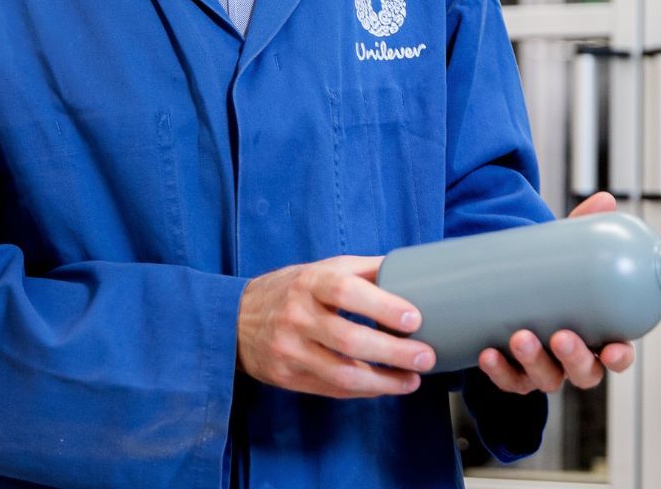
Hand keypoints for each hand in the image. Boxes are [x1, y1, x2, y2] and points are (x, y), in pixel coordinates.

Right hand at [237, 255, 435, 397]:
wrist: (235, 319)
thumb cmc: (291, 289)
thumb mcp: (322, 268)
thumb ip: (365, 270)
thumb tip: (412, 272)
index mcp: (310, 282)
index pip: (347, 293)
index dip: (383, 306)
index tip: (414, 319)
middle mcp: (297, 316)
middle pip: (348, 339)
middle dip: (393, 352)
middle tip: (425, 357)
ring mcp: (289, 350)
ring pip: (341, 373)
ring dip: (383, 381)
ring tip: (412, 380)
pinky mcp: (286, 376)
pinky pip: (331, 389)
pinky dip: (363, 390)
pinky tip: (385, 386)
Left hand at [475, 192, 637, 394]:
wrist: (508, 286)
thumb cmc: (551, 274)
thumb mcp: (566, 252)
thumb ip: (584, 229)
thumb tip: (605, 200)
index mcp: (597, 335)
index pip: (617, 355)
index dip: (619, 358)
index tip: (613, 351)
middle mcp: (572, 359)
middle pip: (584, 373)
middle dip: (575, 359)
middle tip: (561, 337)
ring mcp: (543, 370)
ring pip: (546, 379)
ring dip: (533, 362)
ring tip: (519, 336)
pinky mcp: (513, 374)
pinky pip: (508, 381)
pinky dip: (499, 371)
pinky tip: (487, 354)